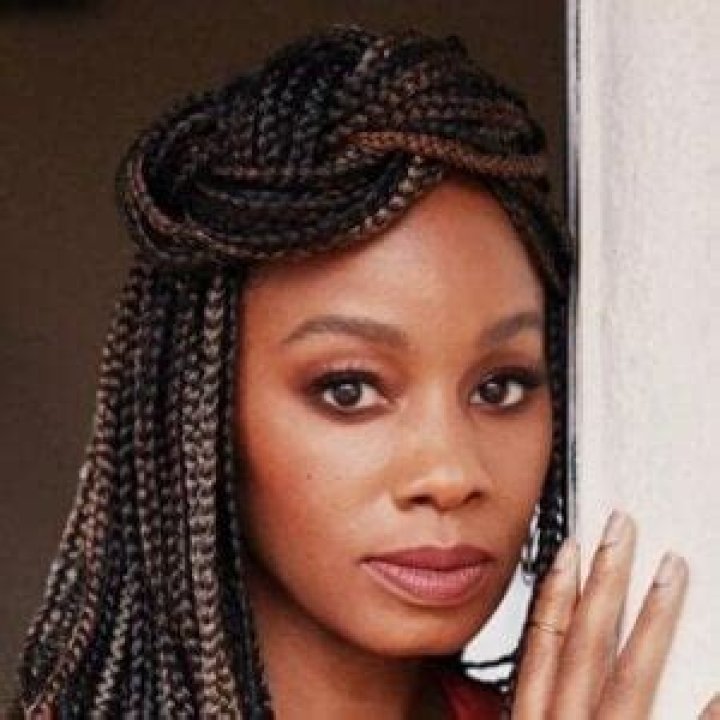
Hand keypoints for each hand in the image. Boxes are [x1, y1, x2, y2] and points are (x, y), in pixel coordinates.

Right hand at [511, 510, 702, 718]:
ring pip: (632, 675)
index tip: (569, 550)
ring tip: (672, 570)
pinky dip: (708, 709)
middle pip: (587, 644)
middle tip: (620, 530)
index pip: (543, 645)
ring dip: (654, 617)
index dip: (555, 592)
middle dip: (604, 580)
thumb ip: (540, 708)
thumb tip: (536, 667)